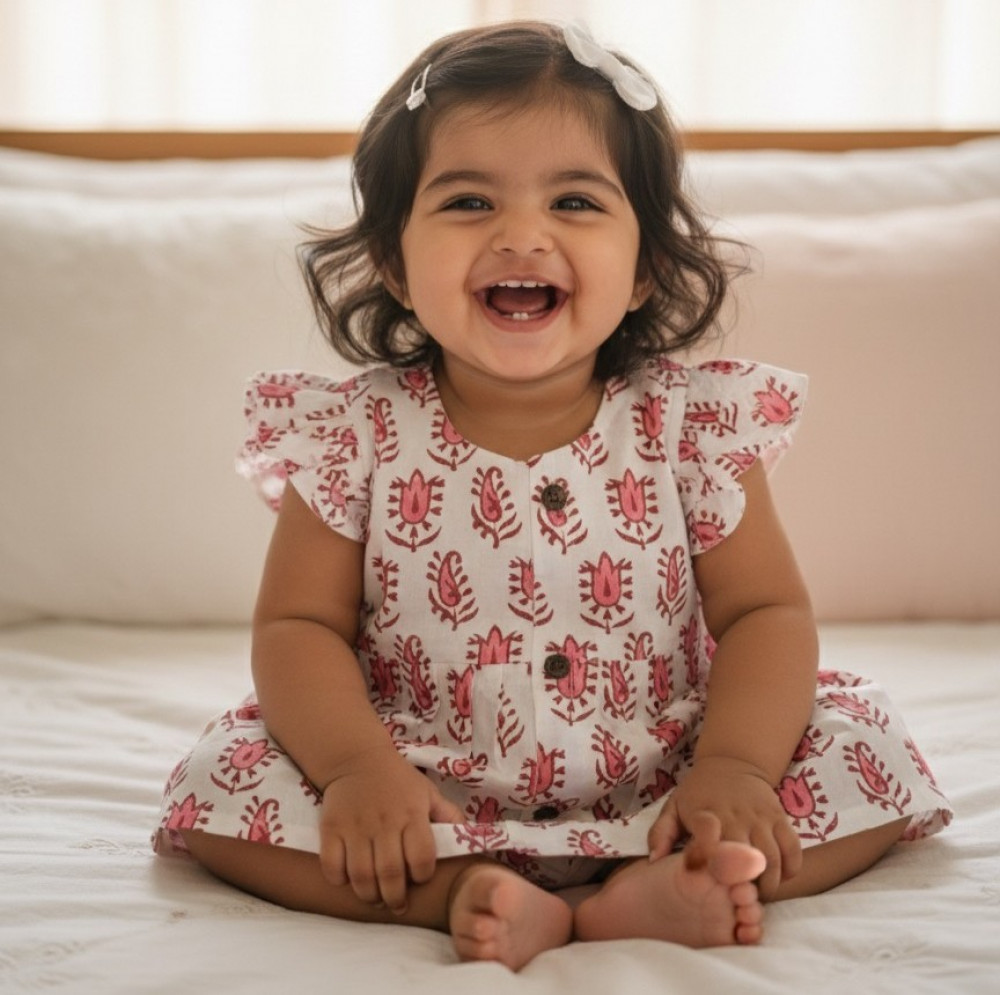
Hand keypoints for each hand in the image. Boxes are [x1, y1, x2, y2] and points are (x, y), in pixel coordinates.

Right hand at [318, 748, 463, 913]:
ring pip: (361, 875)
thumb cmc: (398, 781)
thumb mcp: (428, 793)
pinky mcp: (331, 828)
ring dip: (369, 895)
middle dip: (395, 898)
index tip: (420, 879)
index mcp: (412, 813)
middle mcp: (385, 821)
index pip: (422, 857)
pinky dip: (339, 880)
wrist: (357, 759)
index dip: (423, 876)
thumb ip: (449, 816)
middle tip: (397, 904)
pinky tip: (349, 880)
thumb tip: (472, 839)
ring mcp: (356, 826)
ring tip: (376, 899)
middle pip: (390, 873)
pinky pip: (332, 865)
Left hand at [648, 756, 801, 898]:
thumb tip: (654, 861)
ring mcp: (761, 818)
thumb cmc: (699, 792)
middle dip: (741, 885)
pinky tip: (780, 878)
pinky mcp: (781, 819)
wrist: (731, 762)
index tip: (706, 875)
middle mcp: (735, 815)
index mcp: (705, 813)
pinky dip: (790, 870)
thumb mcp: (674, 806)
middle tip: (735, 898)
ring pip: (772, 859)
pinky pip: (792, 850)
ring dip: (767, 884)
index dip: (706, 858)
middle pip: (744, 858)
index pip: (707, 836)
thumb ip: (660, 833)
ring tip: (756, 894)